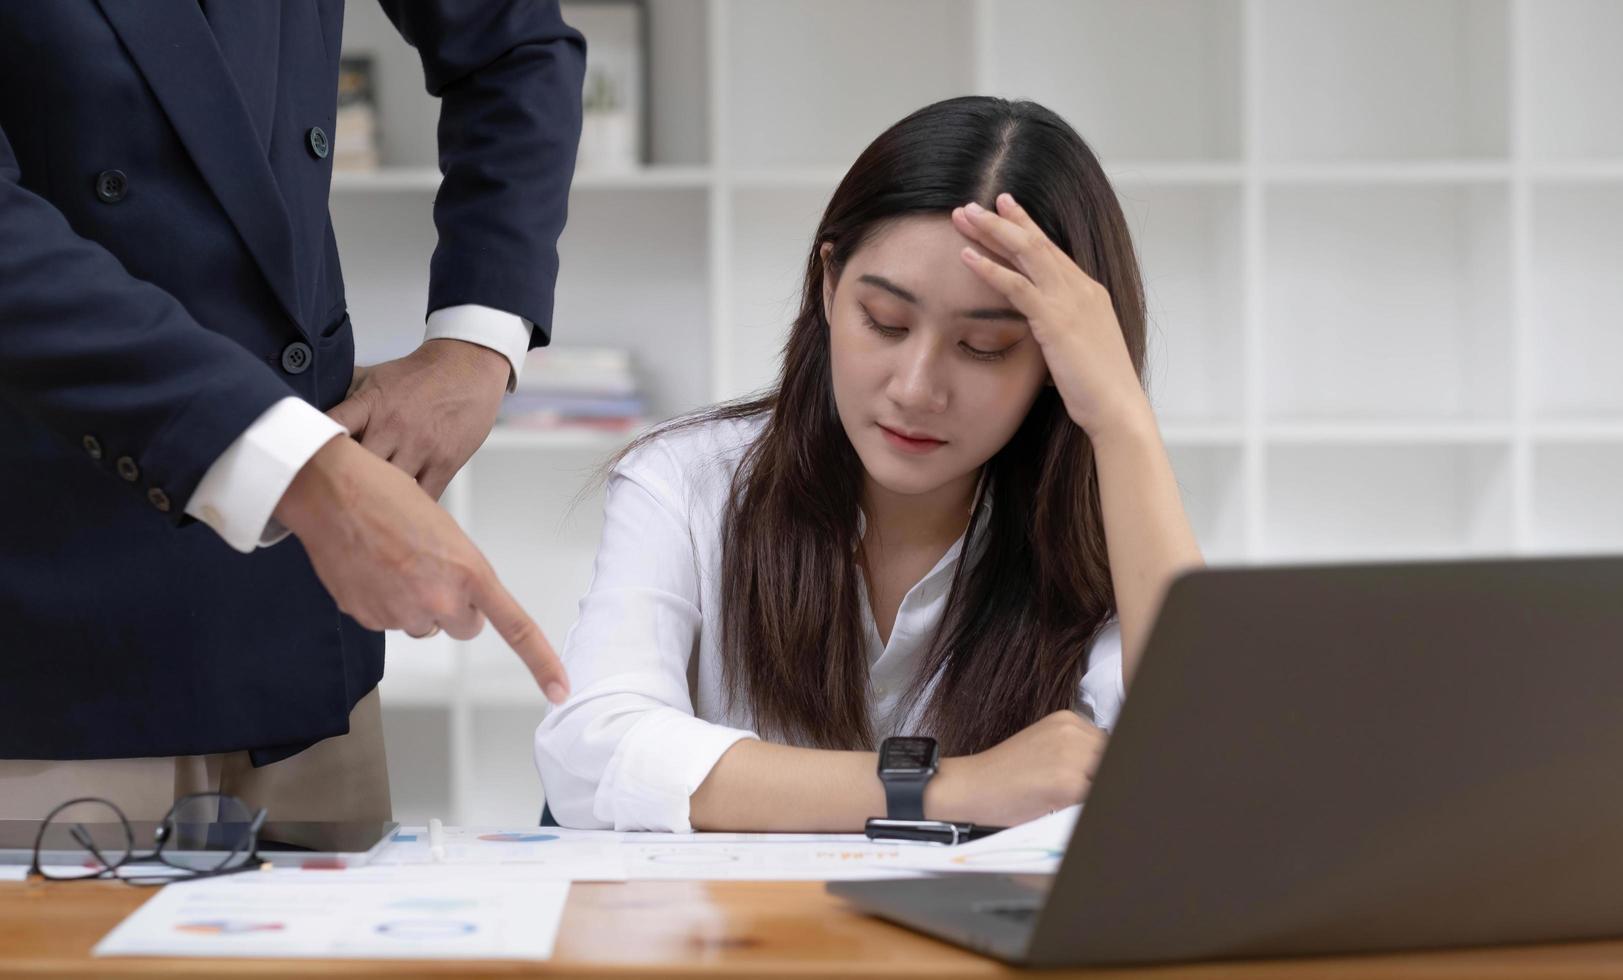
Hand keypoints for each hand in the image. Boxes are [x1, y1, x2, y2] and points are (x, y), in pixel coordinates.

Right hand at [273, 435, 569, 703]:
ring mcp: (401, 613)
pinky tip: (370, 569)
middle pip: (464, 628)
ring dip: (415, 604)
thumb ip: (459, 572)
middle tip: (431, 570)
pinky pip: (388, 621)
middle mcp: (439, 599)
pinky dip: (382, 602)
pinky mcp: (368, 618)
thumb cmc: (389, 497)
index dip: (541, 662)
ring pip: (423, 625)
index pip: (515, 627)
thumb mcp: (445, 531)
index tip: (559, 689)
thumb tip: (455, 598)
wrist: (332, 491)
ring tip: (393, 562)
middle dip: (454, 608)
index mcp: (468, 572)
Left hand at [327, 339, 510, 499]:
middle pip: (356, 469)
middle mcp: (392, 427)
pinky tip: (400, 511)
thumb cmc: (420, 376)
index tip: (304, 466)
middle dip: (343, 483)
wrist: (468, 367)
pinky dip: (410, 508)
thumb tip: (310, 408)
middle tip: (335, 497)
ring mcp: (420, 447)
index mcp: (370, 404)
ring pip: (389, 489)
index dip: (313, 449)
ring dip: (377, 501)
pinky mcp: (445, 462)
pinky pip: (423, 498)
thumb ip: (346, 396)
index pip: (332, 427)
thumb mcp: (376, 376)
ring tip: (365, 513)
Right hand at [926, 711, 1105, 826]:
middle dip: (1100, 778)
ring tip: (1069, 802)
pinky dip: (1085, 806)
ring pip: (1107, 777)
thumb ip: (1076, 750)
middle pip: (1112, 758)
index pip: (1109, 744)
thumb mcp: (1044, 747)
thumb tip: (1102, 769)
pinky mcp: (1069, 784)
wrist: (971, 788)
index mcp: (1067, 720)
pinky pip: (1095, 797)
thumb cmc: (1003, 775)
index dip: (1102, 766)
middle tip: (1081, 794)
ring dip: (1093, 791)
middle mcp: (1072, 732)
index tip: (1092, 779)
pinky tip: (1066, 809)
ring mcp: (1072, 756)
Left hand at [953, 193, 1150, 438]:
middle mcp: (1081, 288)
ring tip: (963, 215)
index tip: (1004, 206)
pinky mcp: (1055, 320)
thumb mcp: (1078, 350)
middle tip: (973, 204)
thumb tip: (1042, 335)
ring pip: (1026, 252)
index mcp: (1089, 293)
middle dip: (1003, 219)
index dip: (1026, 226)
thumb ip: (1060, 332)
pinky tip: (966, 257)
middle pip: (1036, 242)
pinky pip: (1017, 286)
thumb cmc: (1098, 389)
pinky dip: (989, 269)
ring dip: (992, 231)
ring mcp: (1070, 301)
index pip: (1052, 250)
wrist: (1117, 408)